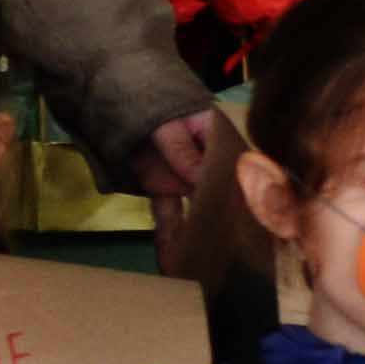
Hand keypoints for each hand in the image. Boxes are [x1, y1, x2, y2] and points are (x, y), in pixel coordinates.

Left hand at [135, 106, 245, 282]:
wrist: (108, 96)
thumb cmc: (145, 100)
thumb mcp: (165, 123)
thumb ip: (180, 149)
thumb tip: (201, 178)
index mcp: (218, 136)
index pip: (239, 166)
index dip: (249, 190)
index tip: (256, 218)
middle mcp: (208, 161)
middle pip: (223, 194)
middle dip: (228, 223)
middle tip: (237, 253)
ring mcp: (185, 177)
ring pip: (196, 210)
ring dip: (199, 236)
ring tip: (207, 267)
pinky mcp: (163, 188)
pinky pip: (168, 214)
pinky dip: (168, 237)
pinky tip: (171, 261)